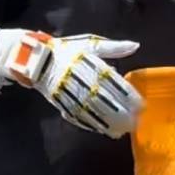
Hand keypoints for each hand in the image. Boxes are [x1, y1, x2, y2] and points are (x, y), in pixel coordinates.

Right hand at [0, 29, 144, 137]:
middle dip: (120, 112)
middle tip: (134, 122)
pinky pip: (77, 115)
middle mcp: (78, 78)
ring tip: (122, 129)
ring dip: (107, 122)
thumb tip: (135, 45)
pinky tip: (103, 130)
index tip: (139, 104)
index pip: (111, 81)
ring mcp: (68, 92)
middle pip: (102, 98)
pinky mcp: (60, 102)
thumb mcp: (90, 45)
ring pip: (90, 110)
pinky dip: (91, 124)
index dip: (126, 95)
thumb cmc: (67, 50)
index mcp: (87, 62)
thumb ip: (113, 47)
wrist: (36, 58)